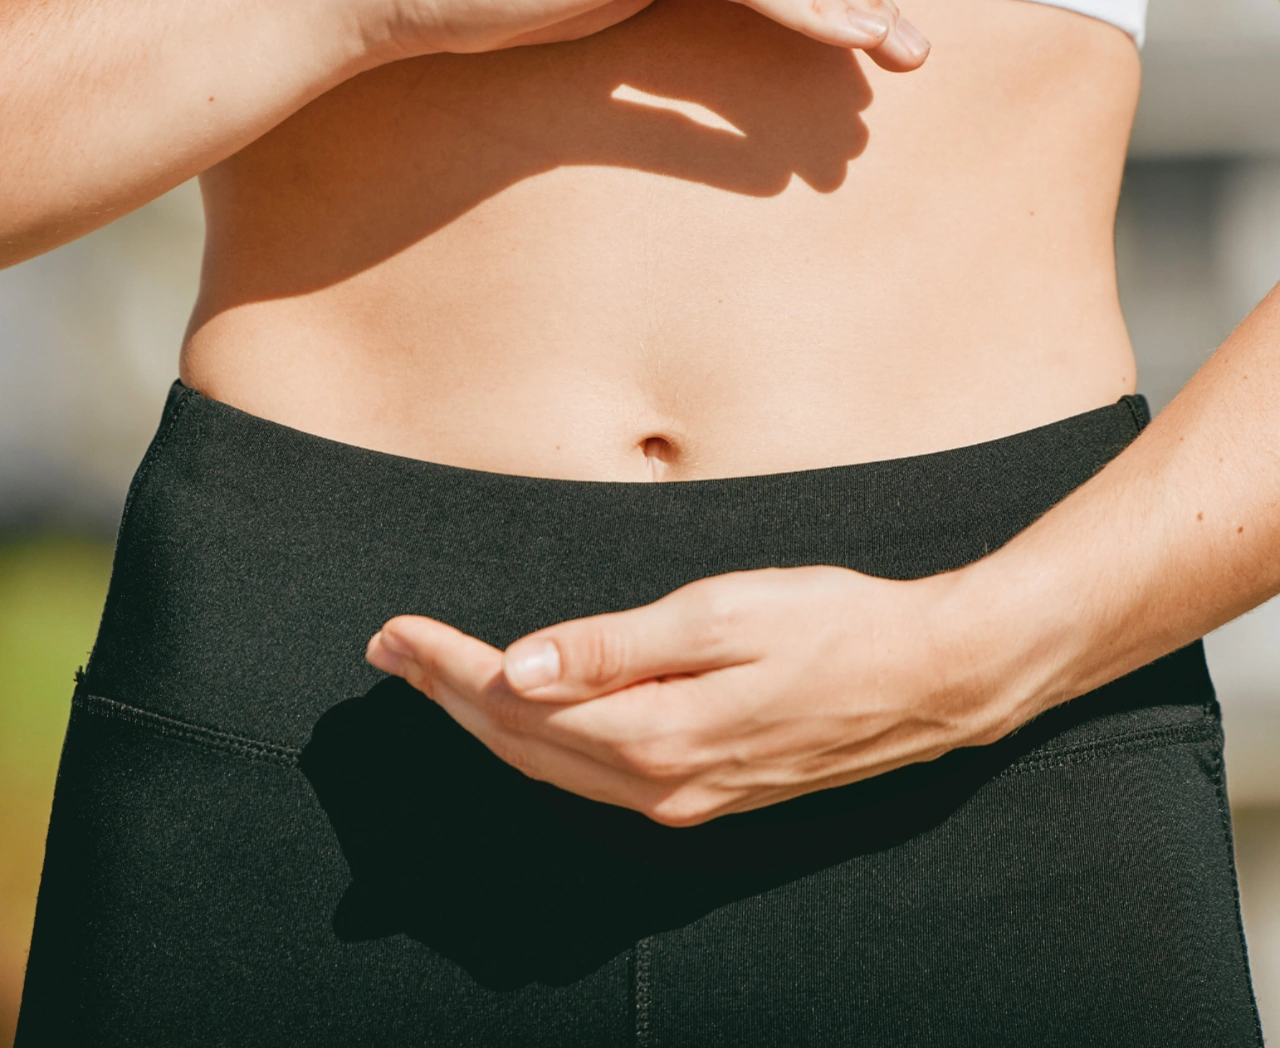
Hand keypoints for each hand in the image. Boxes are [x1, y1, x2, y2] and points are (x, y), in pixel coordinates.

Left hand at [365, 566, 1010, 826]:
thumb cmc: (832, 625)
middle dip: (446, 696)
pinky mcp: (704, 789)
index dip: (448, 668)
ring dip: (484, 722)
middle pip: (521, 746)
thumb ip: (614, 646)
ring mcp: (682, 796)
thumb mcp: (721, 615)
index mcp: (656, 734)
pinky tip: (522, 716)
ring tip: (430, 677)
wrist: (929, 676)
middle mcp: (659, 784)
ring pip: (552, 768)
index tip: (395, 633)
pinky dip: (538, 745)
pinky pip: (592, 776)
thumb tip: (518, 668)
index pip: (518, 704)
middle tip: (387, 650)